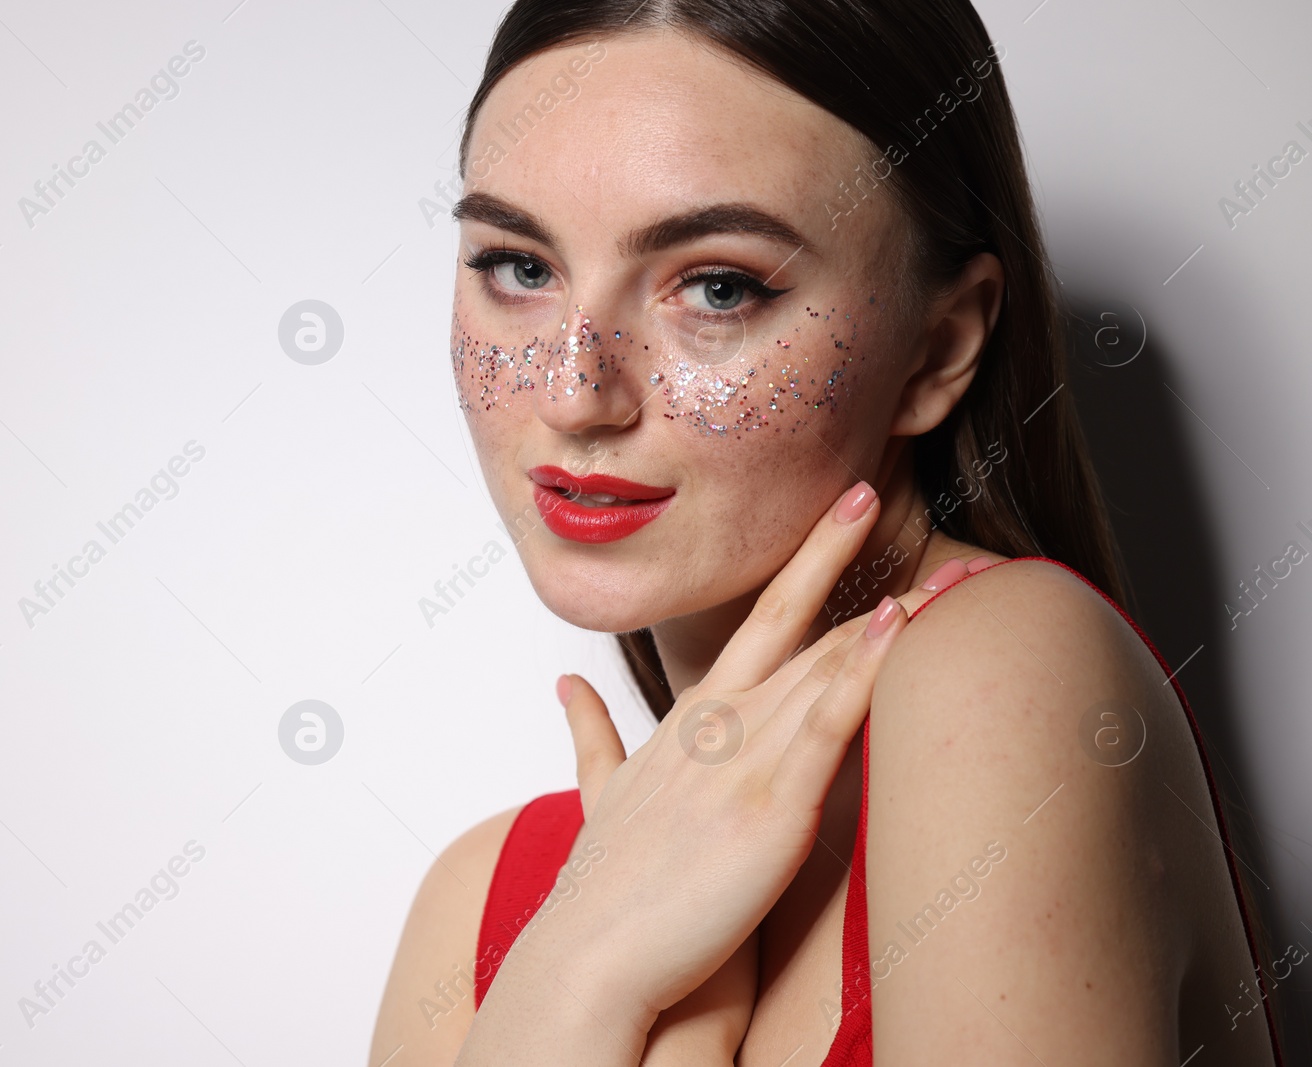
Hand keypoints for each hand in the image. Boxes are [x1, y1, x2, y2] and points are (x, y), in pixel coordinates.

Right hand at [534, 482, 967, 1019]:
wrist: (590, 954)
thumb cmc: (606, 884)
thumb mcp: (599, 792)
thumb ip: (590, 734)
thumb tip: (565, 685)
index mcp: (691, 719)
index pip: (758, 622)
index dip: (804, 564)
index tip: (841, 511)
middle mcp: (719, 722)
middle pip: (796, 623)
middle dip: (840, 553)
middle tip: (877, 486)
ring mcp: (742, 757)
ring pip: (825, 663)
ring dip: (893, 610)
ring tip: (947, 564)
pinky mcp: (767, 803)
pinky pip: (825, 721)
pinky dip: (862, 670)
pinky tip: (895, 624)